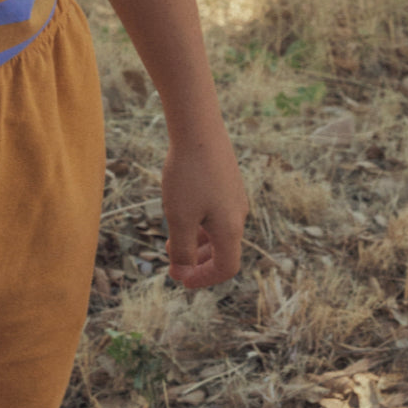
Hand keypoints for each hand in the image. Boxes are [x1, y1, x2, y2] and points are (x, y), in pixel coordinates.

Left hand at [161, 128, 247, 289]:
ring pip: (217, 231)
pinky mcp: (226, 181)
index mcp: (230, 228)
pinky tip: (178, 211)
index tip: (180, 279)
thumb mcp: (179, 217)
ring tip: (169, 238)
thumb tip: (183, 269)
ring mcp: (234, 196)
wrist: (198, 128)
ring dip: (195, 242)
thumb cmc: (187, 174)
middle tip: (171, 262)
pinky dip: (198, 222)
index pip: (226, 268)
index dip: (203, 279)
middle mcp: (238, 214)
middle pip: (223, 251)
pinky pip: (215, 212)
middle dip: (197, 262)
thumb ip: (182, 249)